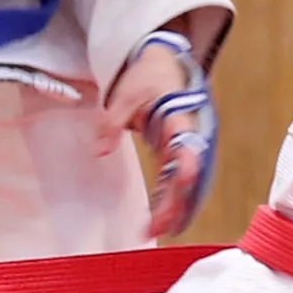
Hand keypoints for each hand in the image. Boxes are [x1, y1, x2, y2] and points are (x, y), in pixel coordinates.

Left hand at [108, 33, 215, 238]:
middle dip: (177, 205)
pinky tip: (158, 217)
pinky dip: (171, 198)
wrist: (166, 61)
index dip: (183, 179)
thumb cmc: (149, 74)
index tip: (170, 201)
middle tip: (156, 229)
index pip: (190, 154)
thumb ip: (114, 121)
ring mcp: (189, 145)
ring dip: (176, 208)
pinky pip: (179, 179)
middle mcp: (193, 136)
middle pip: (191, 178)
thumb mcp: (128, 92)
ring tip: (155, 231)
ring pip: (189, 183)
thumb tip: (100, 151)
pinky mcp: (180, 150)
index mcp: (183, 121)